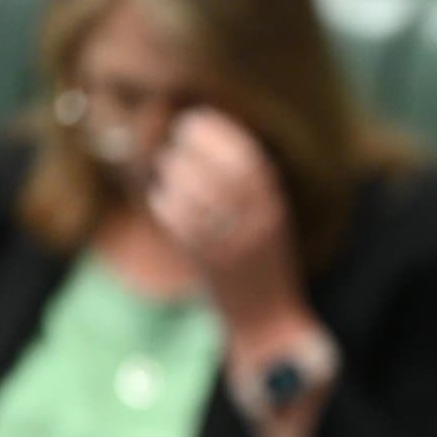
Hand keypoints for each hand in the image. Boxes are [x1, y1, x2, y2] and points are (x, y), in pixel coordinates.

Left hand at [147, 107, 318, 369]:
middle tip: (173, 139)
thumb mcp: (270, 217)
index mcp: (275, 206)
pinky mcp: (206, 261)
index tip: (197, 119)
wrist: (267, 318)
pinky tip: (162, 198)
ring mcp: (231, 241)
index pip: (246, 156)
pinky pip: (177, 220)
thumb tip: (212, 139)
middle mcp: (256, 221)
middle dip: (190, 147)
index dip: (218, 132)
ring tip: (166, 169)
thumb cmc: (264, 262)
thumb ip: (250, 184)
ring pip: (192, 192)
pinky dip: (164, 202)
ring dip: (172, 173)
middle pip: (217, 169)